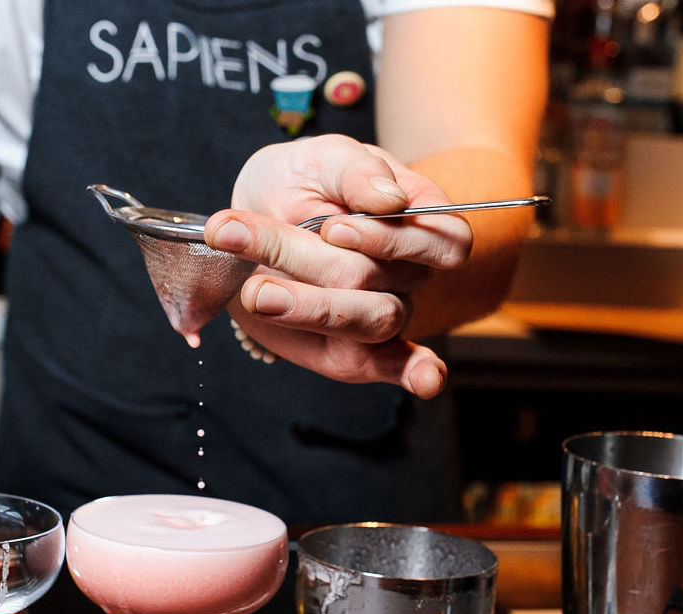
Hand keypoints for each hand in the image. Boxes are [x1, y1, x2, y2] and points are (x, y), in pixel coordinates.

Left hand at [203, 134, 472, 398]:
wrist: (260, 216)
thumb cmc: (301, 181)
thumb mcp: (321, 159)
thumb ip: (355, 171)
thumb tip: (391, 199)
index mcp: (417, 218)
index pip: (439, 239)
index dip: (389, 238)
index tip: (330, 228)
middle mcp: (409, 271)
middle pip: (378, 278)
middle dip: (309, 261)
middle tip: (243, 237)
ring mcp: (384, 311)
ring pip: (367, 319)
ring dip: (308, 308)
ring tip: (254, 290)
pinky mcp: (355, 348)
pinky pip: (395, 367)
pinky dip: (413, 375)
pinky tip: (426, 385)